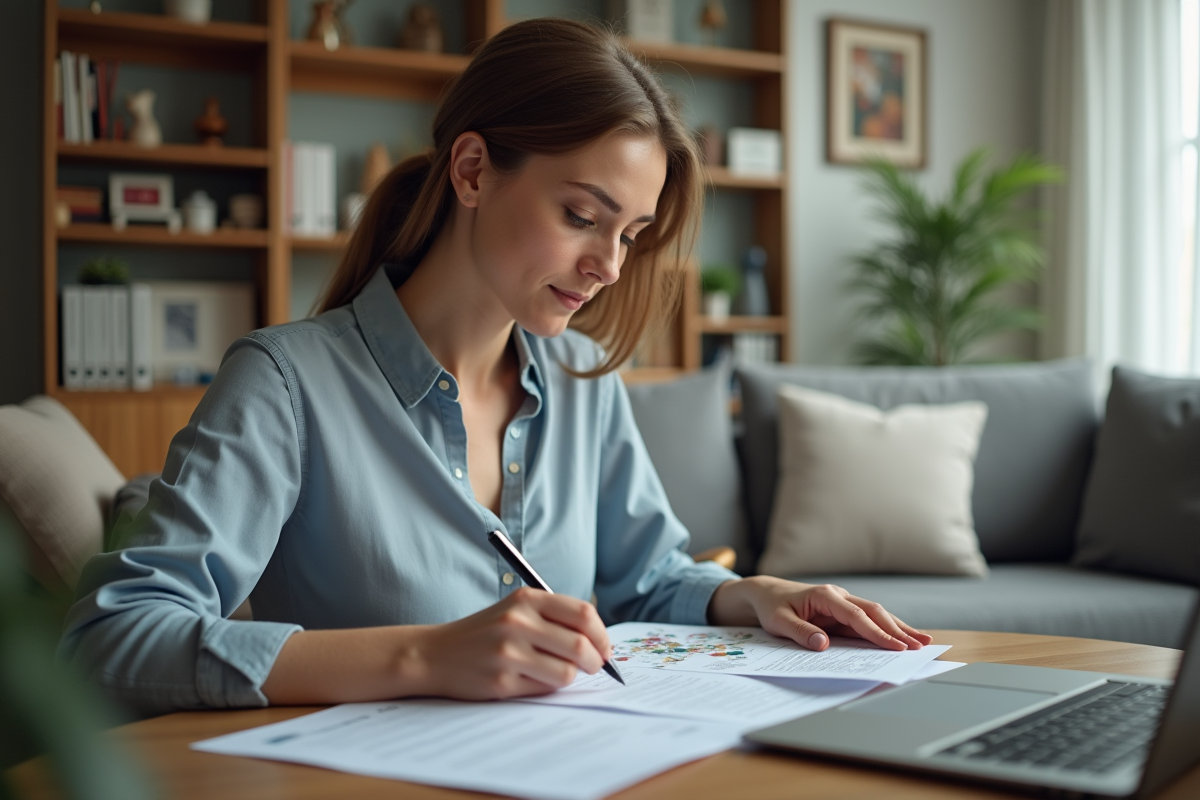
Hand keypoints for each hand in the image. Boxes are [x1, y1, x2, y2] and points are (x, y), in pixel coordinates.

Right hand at [409, 587, 611, 699]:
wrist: (435, 654)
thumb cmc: (485, 633)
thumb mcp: (516, 610)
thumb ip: (554, 618)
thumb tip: (600, 644)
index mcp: (526, 599)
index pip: (583, 614)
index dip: (602, 635)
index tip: (604, 648)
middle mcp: (518, 622)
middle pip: (581, 645)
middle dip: (596, 661)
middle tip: (594, 667)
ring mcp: (508, 652)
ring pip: (567, 672)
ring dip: (570, 677)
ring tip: (556, 673)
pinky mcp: (501, 681)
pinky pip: (544, 689)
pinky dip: (546, 687)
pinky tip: (529, 679)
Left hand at [707, 576, 932, 651]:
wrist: (767, 594)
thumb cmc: (772, 607)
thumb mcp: (778, 622)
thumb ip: (800, 633)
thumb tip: (822, 645)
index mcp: (824, 596)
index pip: (856, 615)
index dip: (876, 632)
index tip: (894, 646)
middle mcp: (839, 595)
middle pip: (874, 611)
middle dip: (897, 629)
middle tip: (919, 646)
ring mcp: (844, 602)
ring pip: (876, 613)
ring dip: (898, 627)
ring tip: (923, 641)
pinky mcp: (844, 611)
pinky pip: (869, 619)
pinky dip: (887, 627)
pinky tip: (904, 636)